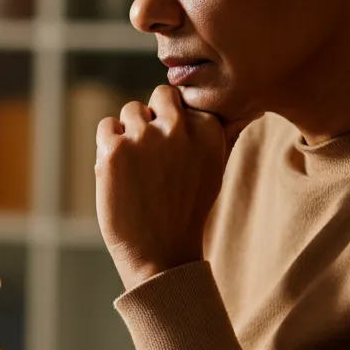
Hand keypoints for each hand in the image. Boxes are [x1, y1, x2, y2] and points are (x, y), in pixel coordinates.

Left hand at [94, 85, 260, 291]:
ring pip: (130, 110)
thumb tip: (243, 109)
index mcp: (209, 130)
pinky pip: (106, 127)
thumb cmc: (186, 211)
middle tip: (152, 153)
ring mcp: (145, 137)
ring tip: (137, 168)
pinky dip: (107, 145)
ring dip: (129, 133)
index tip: (173, 149)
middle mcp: (179, 128)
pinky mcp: (115, 150)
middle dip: (154, 117)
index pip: (185, 100)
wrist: (160, 252)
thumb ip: (217, 135)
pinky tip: (119, 171)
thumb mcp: (215, 169)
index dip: (174, 121)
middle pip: (160, 96)